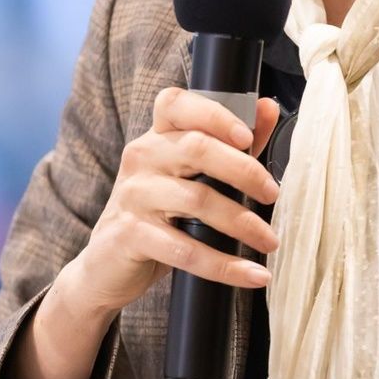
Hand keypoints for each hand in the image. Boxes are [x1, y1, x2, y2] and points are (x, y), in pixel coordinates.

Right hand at [72, 87, 282, 317]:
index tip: (248, 137)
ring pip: (197, 199)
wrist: (105, 266)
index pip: (176, 104)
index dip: (215, 114)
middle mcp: (141, 157)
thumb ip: (230, 144)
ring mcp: (133, 195)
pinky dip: (225, 265)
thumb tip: (267, 109)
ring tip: (269, 241)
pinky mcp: (130, 234)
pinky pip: (186, 249)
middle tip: (273, 194)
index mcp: (156, 137)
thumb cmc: (157, 215)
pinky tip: (252, 274)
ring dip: (242, 223)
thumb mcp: (189, 177)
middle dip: (244, 171)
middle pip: (197, 148)